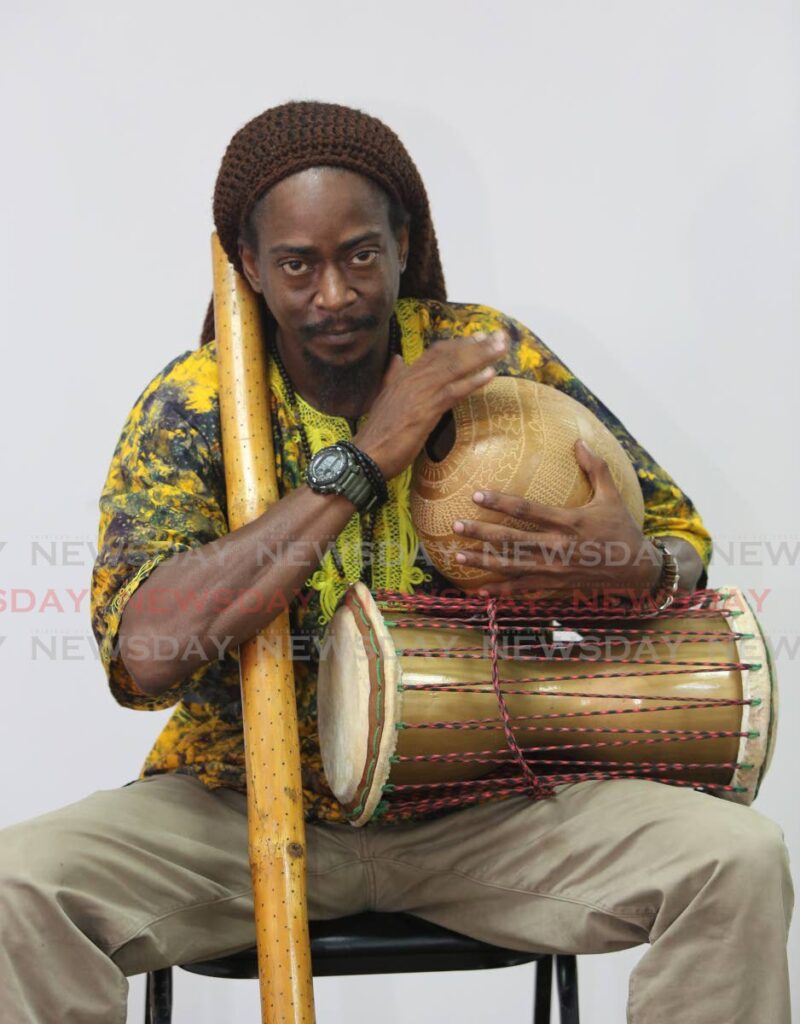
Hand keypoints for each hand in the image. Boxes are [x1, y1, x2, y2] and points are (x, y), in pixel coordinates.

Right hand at [353, 330, 507, 479]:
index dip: (458, 344)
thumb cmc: (378, 433)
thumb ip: (393, 377)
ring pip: (454, 368)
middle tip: (500, 336)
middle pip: (449, 355)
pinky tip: (490, 374)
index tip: (478, 337)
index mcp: (404, 376)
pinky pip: (453, 391)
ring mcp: (419, 393)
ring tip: (502, 347)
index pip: (435, 353)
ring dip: (481, 356)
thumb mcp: (385, 399)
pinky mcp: (425, 410)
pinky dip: (472, 381)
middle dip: (477, 344)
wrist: (366, 455)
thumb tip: (397, 360)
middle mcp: (412, 378)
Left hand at [451, 439, 662, 597]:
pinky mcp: (555, 585)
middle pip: (512, 540)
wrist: (635, 568)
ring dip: (483, 562)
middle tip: (455, 525)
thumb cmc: (621, 528)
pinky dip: (501, 591)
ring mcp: (555, 569)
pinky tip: (479, 590)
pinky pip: (523, 589)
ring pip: (512, 567)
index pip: (527, 510)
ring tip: (457, 556)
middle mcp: (558, 547)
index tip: (476, 494)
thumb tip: (578, 441)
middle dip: (482, 533)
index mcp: (569, 522)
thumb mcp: (611, 496)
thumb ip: (595, 467)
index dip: (500, 502)